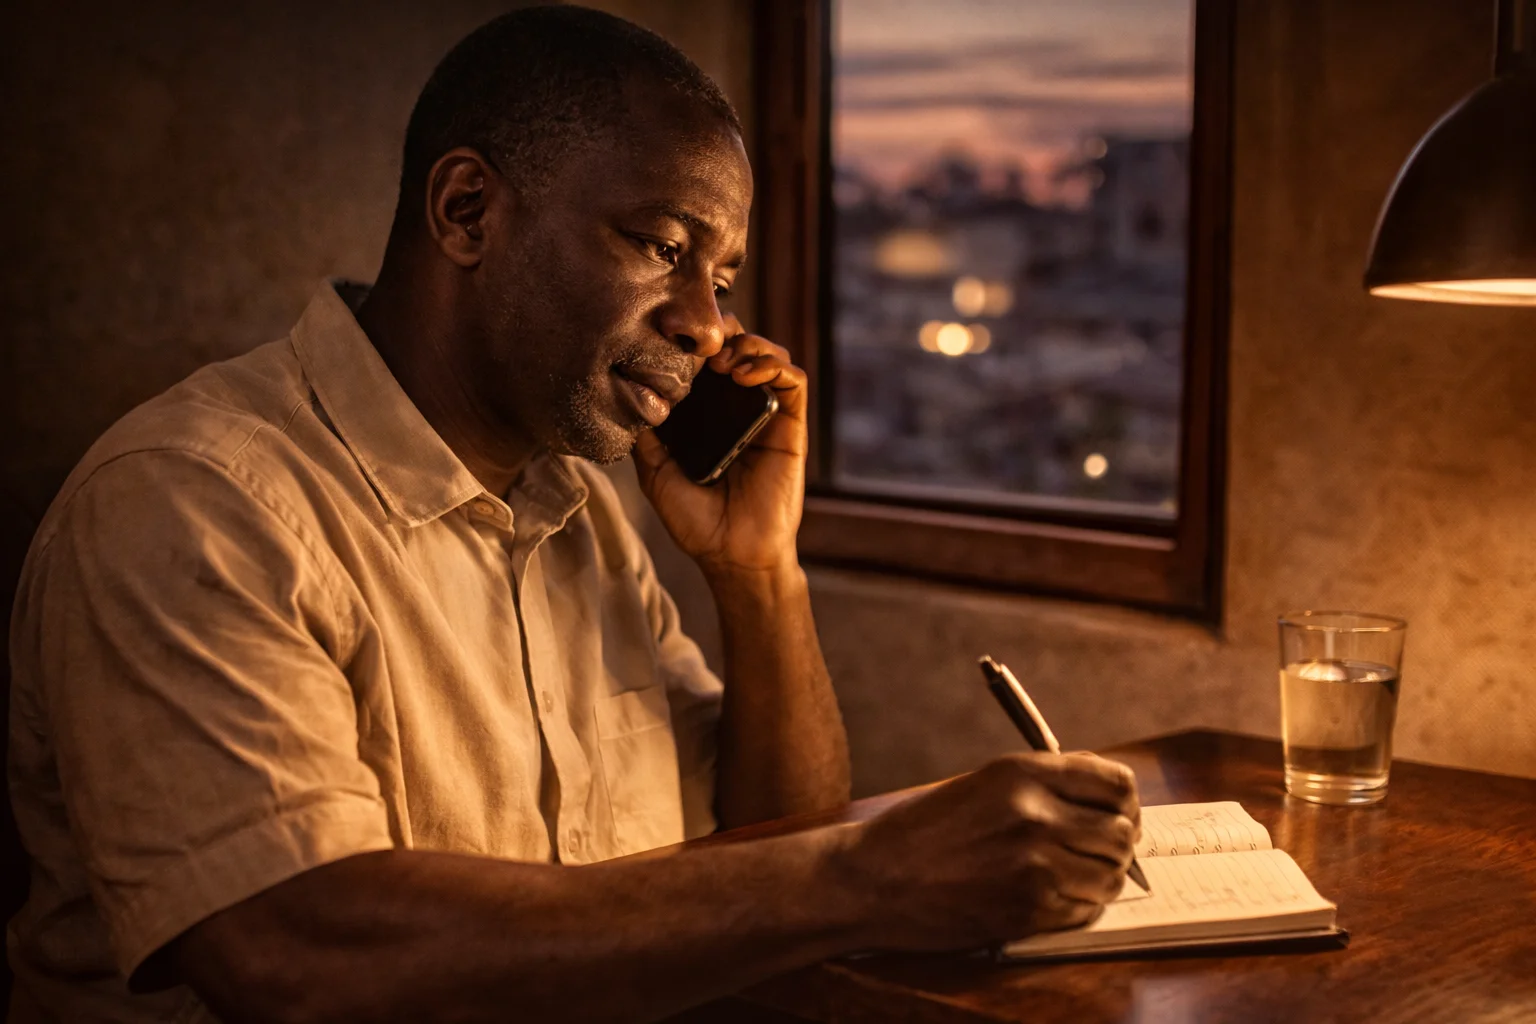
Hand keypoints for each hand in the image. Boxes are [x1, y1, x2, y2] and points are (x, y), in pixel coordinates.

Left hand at [632, 315, 806, 577]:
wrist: (732, 554)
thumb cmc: (696, 521)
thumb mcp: (655, 473)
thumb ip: (644, 436)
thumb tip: (623, 395)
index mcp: (706, 414)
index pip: (705, 359)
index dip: (694, 341)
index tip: (672, 337)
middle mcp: (737, 407)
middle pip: (738, 345)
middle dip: (722, 332)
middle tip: (702, 344)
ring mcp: (765, 414)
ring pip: (768, 353)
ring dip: (748, 345)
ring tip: (723, 362)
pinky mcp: (791, 425)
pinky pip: (792, 380)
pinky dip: (773, 364)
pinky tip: (745, 374)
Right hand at [830, 753, 1140, 950]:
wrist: (875, 878)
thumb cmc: (924, 830)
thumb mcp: (983, 784)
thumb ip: (1044, 784)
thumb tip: (1103, 796)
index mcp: (1023, 774)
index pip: (1116, 783)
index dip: (1125, 802)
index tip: (1117, 813)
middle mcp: (1036, 815)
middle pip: (1122, 832)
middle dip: (1117, 844)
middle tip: (1097, 851)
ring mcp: (1035, 865)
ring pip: (1111, 876)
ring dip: (1100, 879)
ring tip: (1073, 877)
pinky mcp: (1029, 909)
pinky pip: (1086, 910)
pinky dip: (1079, 907)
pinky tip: (1051, 898)